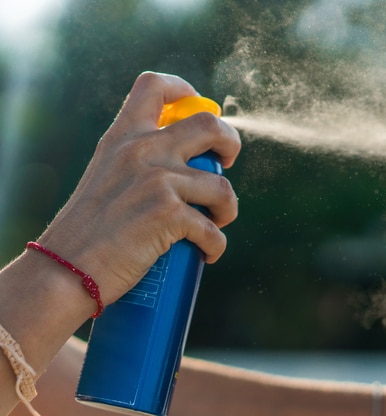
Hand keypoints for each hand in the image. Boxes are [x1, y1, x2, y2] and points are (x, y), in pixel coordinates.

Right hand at [36, 72, 240, 302]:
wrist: (65, 270)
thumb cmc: (86, 233)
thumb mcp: (105, 177)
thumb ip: (135, 163)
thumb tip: (179, 168)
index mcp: (122, 137)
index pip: (154, 86)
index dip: (185, 90)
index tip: (198, 106)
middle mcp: (142, 150)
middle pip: (209, 124)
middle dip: (231, 143)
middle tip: (227, 164)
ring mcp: (157, 180)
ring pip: (222, 186)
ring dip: (228, 209)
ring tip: (216, 223)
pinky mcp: (168, 213)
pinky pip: (213, 229)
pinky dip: (216, 246)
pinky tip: (207, 253)